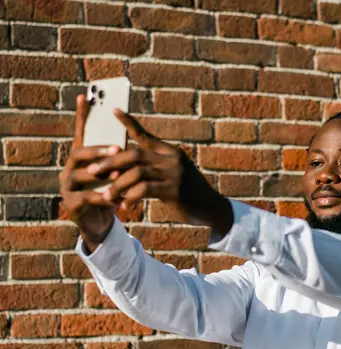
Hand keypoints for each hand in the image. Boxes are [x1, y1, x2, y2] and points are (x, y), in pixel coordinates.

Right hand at [59, 95, 118, 251]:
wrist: (102, 222)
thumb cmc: (110, 193)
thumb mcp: (115, 173)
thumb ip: (117, 156)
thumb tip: (130, 133)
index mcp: (81, 158)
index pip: (81, 133)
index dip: (82, 116)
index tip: (85, 96)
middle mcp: (69, 169)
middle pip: (77, 152)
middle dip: (97, 149)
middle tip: (118, 148)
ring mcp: (67, 186)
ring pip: (79, 174)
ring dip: (100, 173)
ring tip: (118, 174)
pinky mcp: (70, 204)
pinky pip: (84, 198)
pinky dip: (100, 197)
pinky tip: (114, 197)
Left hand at [88, 110, 232, 235]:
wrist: (211, 208)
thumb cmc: (189, 194)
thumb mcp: (173, 176)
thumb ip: (155, 169)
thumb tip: (129, 169)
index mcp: (170, 152)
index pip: (145, 135)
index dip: (129, 123)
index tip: (113, 111)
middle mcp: (172, 159)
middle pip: (133, 154)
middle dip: (110, 162)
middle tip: (92, 170)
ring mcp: (174, 173)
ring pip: (136, 173)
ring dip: (117, 185)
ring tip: (106, 195)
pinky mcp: (174, 190)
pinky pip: (144, 190)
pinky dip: (130, 198)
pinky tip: (123, 207)